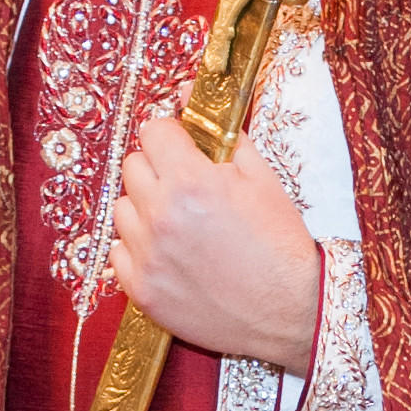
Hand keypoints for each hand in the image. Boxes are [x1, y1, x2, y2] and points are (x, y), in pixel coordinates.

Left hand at [110, 120, 320, 370]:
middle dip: (158, 169)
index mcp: (191, 182)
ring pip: (121, 208)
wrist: (292, 314)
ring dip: (145, 209)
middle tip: (187, 188)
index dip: (171, 135)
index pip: (152, 131)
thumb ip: (222, 135)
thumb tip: (189, 96)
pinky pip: (119, 251)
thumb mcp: (263, 179)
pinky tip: (170, 254)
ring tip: (179, 225)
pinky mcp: (142, 290)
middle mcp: (161, 216)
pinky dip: (138, 248)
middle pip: (132, 165)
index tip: (183, 146)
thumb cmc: (282, 246)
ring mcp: (147, 256)